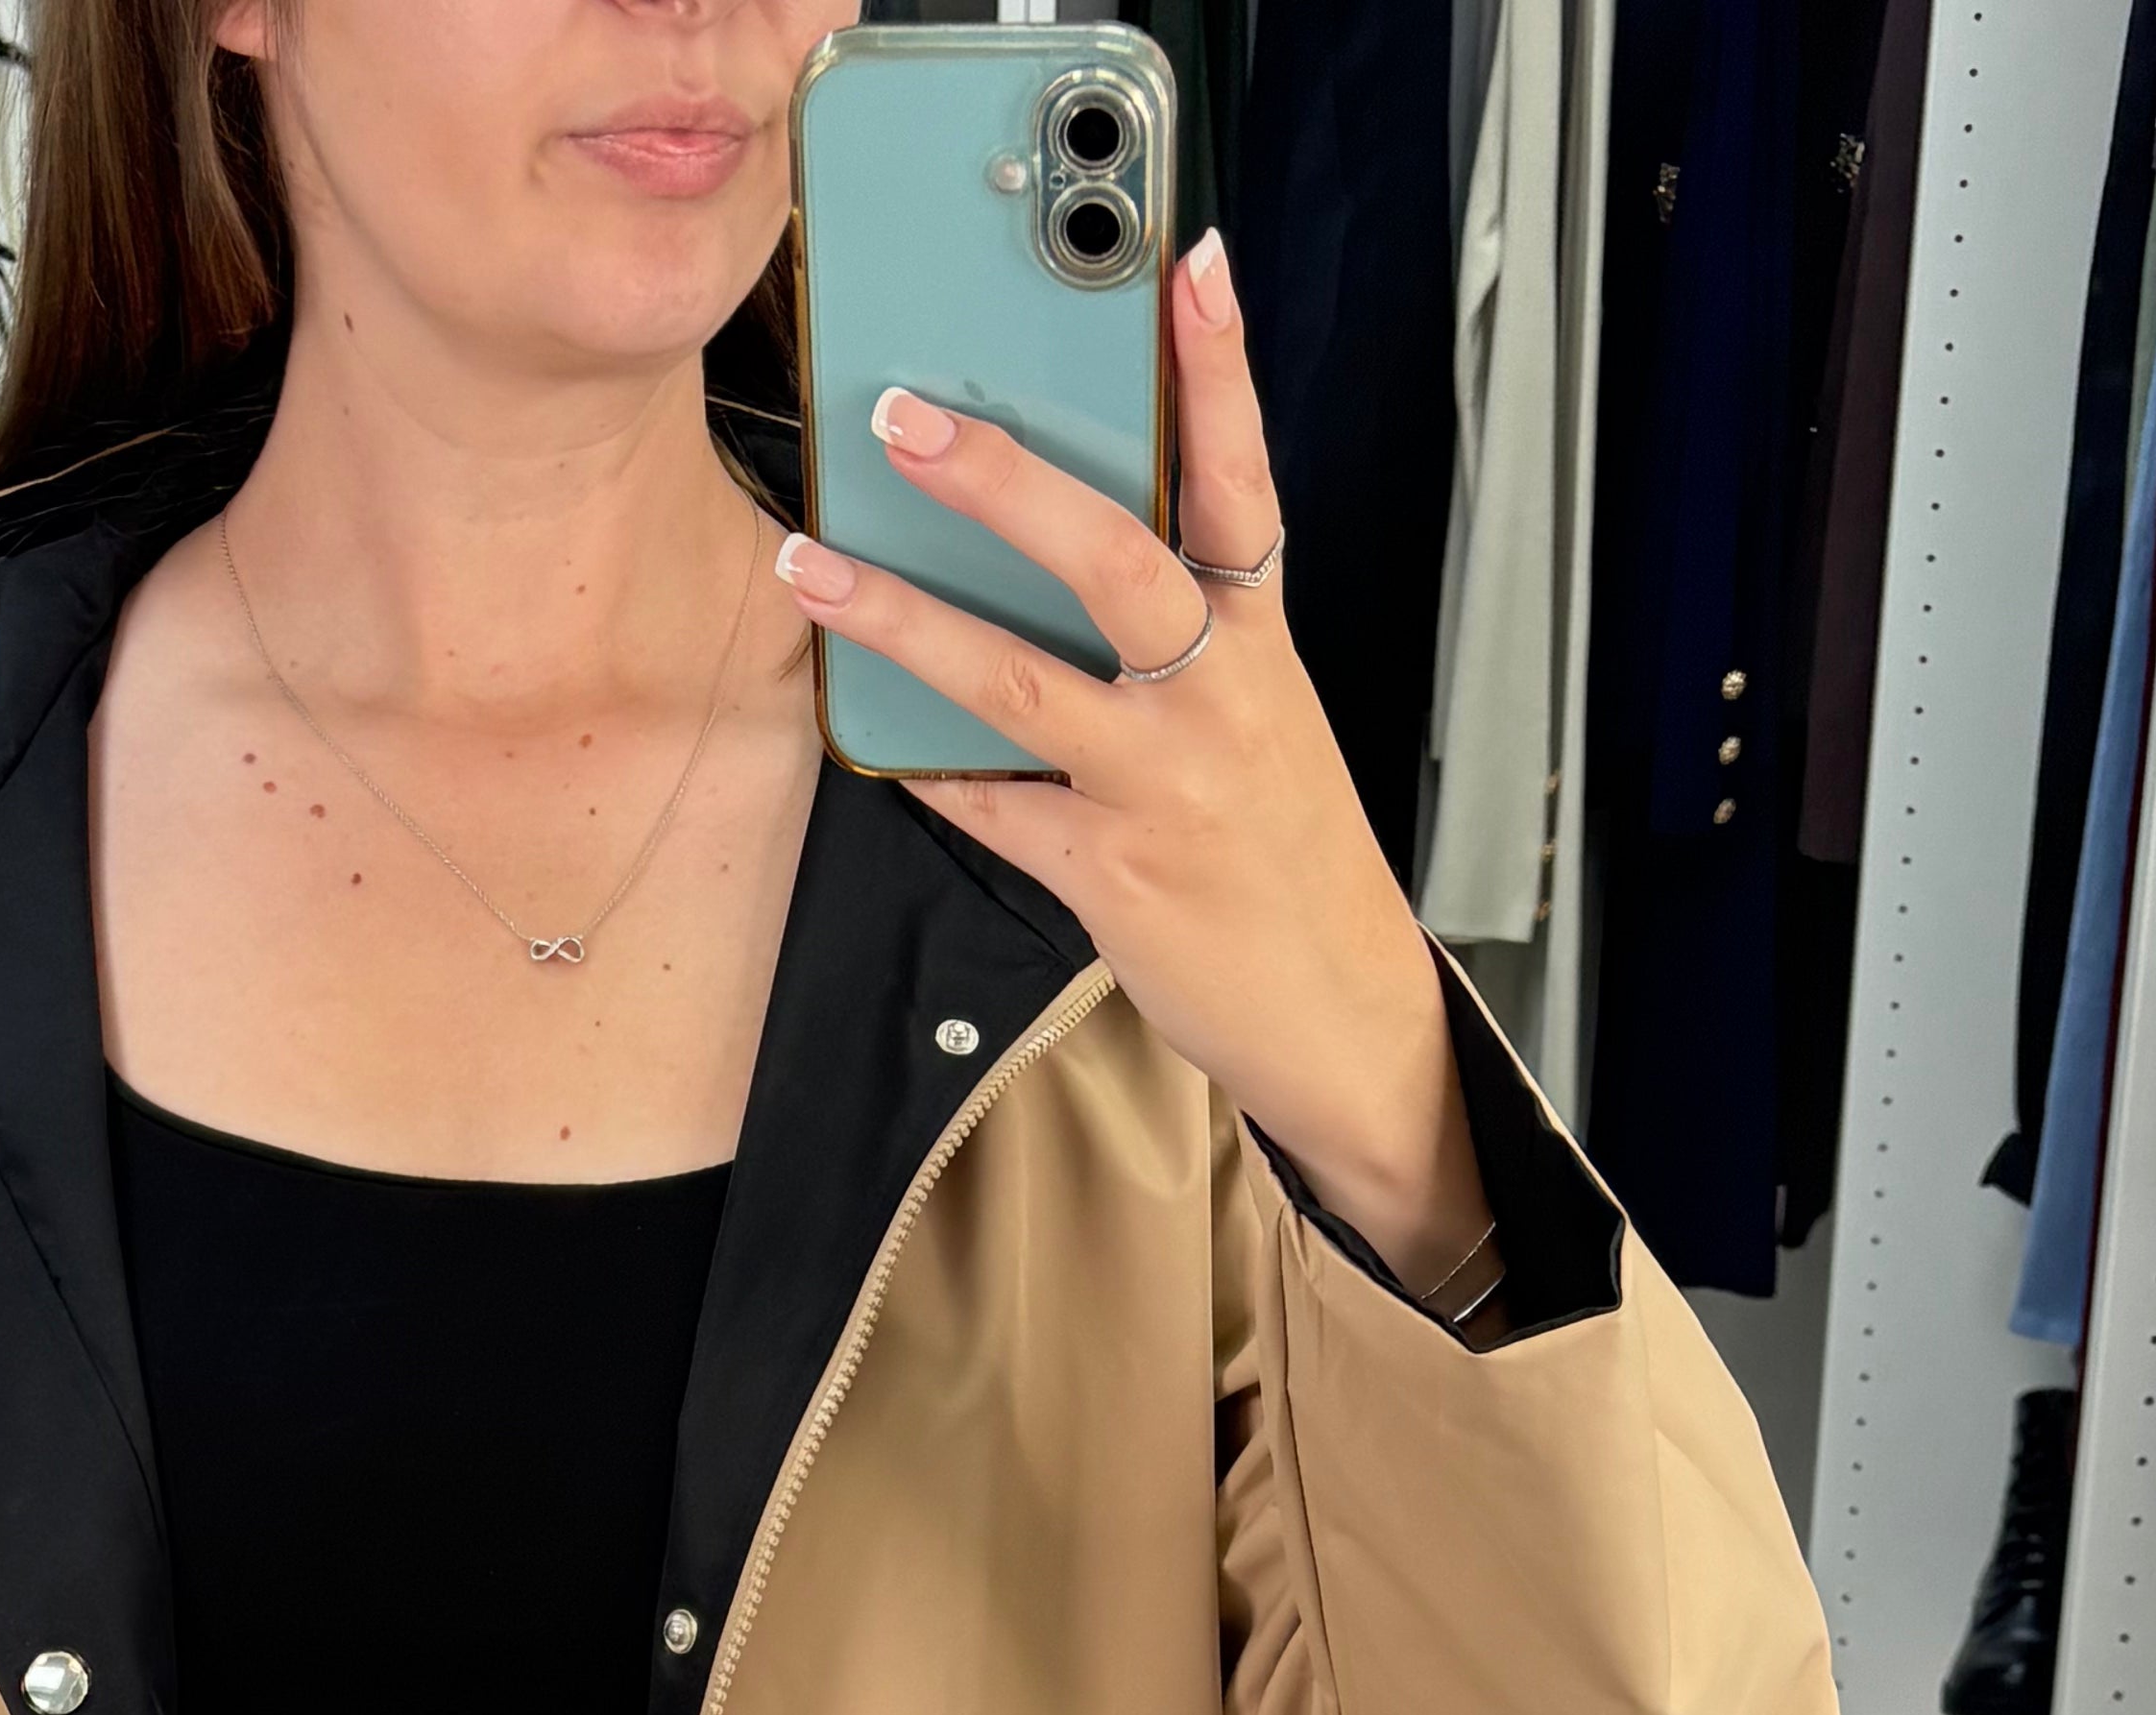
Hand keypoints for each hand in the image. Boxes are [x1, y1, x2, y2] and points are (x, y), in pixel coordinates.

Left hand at [776, 226, 1486, 1288]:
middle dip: (1004, 480)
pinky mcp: (1110, 872)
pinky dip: (929, 766)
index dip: (1221, 370)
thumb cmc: (1289, 857)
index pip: (1246, 480)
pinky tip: (870, 731)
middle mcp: (1219, 699)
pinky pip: (993, 805)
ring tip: (815, 563)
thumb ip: (1190, 639)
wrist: (1339, 1008)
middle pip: (1113, 558)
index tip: (1189, 265)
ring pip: (1018, 680)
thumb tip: (1068, 559)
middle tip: (910, 418)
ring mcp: (1161, 786)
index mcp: (1263, 643)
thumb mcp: (1265, 722)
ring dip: (904, 618)